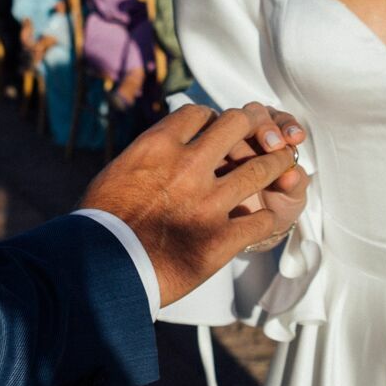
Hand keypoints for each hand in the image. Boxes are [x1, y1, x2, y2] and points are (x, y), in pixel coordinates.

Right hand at [79, 104, 310, 305]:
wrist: (100, 272)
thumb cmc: (99, 226)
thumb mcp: (117, 173)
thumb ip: (147, 156)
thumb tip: (160, 148)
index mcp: (158, 146)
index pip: (199, 113)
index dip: (213, 118)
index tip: (218, 128)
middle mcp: (187, 166)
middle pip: (238, 124)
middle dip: (255, 126)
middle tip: (265, 134)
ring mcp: (208, 202)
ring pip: (260, 169)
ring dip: (277, 165)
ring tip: (286, 163)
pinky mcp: (220, 239)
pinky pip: (261, 221)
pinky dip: (269, 218)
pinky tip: (269, 217)